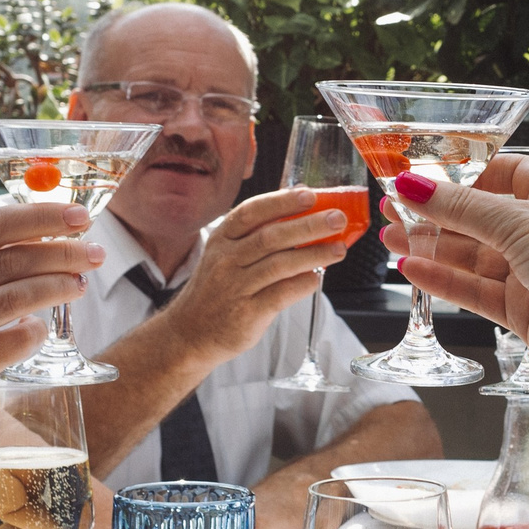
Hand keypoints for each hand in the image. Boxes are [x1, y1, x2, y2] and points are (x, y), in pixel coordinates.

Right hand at [0, 199, 103, 410]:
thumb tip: (51, 229)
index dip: (41, 217)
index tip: (79, 215)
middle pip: (10, 260)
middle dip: (62, 253)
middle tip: (93, 254)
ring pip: (15, 297)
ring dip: (57, 286)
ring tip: (79, 283)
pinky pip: (14, 341)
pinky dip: (37, 331)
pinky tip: (43, 327)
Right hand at [165, 188, 347, 361]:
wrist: (190, 333)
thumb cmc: (217, 290)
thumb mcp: (225, 256)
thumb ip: (256, 237)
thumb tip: (303, 212)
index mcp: (221, 240)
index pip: (251, 212)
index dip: (281, 201)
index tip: (309, 194)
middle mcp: (226, 261)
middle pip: (271, 237)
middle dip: (308, 225)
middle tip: (337, 219)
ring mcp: (234, 288)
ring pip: (279, 265)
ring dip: (314, 254)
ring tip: (338, 249)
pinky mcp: (246, 314)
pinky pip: (280, 294)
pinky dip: (302, 284)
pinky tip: (316, 278)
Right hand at [384, 156, 528, 389]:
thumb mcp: (518, 222)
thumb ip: (460, 206)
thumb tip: (411, 186)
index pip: (508, 173)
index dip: (469, 171)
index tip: (428, 171)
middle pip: (481, 217)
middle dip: (437, 213)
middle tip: (393, 208)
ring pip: (473, 256)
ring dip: (432, 246)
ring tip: (389, 238)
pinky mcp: (523, 311)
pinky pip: (475, 291)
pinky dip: (444, 280)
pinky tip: (412, 269)